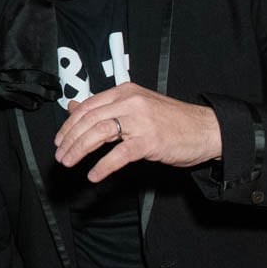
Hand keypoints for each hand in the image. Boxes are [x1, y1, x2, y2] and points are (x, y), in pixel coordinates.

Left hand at [55, 82, 221, 182]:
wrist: (206, 129)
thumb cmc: (173, 120)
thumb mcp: (137, 107)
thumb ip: (107, 108)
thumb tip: (75, 108)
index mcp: (125, 92)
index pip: (87, 106)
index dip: (69, 124)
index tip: (60, 139)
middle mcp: (130, 102)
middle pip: (89, 120)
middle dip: (70, 139)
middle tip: (61, 154)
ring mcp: (140, 121)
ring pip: (99, 133)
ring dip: (79, 150)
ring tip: (70, 162)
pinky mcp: (150, 141)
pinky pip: (119, 155)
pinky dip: (103, 166)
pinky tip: (94, 175)